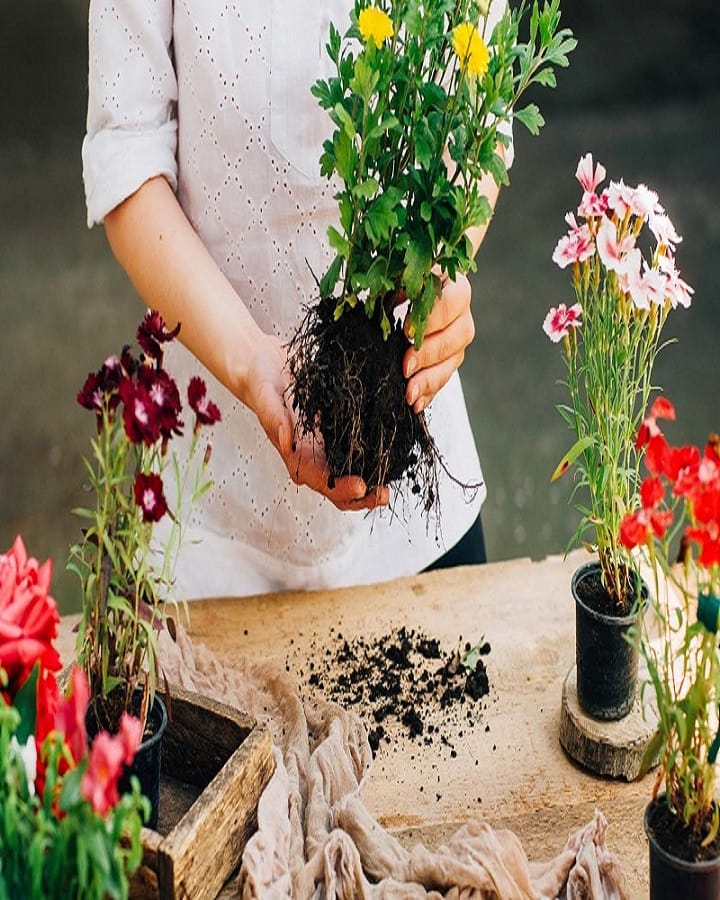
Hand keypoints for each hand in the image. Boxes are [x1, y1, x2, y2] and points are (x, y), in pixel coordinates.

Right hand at [244, 335, 389, 510]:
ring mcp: (328, 446)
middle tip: (383, 495)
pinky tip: (395, 453)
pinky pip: (360, 448)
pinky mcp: (340, 431)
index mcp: (296, 455)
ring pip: (352, 471)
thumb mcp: (265, 396)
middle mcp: (314, 456)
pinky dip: (376, 455)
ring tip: (393, 482)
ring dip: (372, 481)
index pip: (319, 480)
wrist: (268, 365)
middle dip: (362, 496)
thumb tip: (287, 442)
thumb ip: (274, 419)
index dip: (340, 488)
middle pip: (339, 487)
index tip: (360, 487)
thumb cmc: (263, 382)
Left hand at [402, 272, 474, 412]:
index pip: (455, 300)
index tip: (407, 331)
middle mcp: (463, 315)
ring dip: (430, 379)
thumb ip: (399, 285)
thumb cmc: (403, 282)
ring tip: (409, 393)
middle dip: (429, 354)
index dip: (433, 318)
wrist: (412, 296)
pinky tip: (415, 403)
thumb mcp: (399, 276)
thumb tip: (388, 301)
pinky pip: (444, 379)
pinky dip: (429, 392)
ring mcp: (458, 341)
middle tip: (406, 366)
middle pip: (457, 336)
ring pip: (453, 361)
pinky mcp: (450, 361)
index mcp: (455, 286)